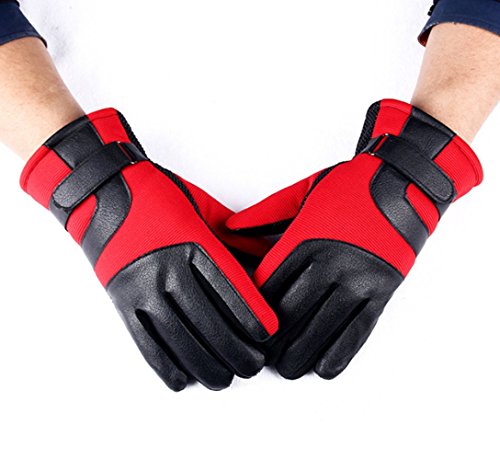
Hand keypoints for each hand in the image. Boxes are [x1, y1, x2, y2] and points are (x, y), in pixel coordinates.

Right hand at [20, 109, 277, 390]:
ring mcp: (142, 288)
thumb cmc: (160, 197)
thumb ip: (235, 236)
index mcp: (193, 242)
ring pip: (178, 337)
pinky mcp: (122, 302)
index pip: (230, 287)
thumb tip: (268, 257)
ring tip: (225, 378)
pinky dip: (164, 364)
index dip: (251, 314)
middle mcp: (167, 268)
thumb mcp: (204, 207)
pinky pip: (144, 341)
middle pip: (208, 320)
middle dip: (236, 348)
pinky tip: (183, 379)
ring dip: (205, 364)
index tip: (269, 334)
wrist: (103, 192)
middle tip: (254, 365)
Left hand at [227, 99, 481, 379]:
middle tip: (260, 355)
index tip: (244, 322)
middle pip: (292, 311)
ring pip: (322, 327)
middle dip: (273, 338)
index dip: (254, 307)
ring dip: (302, 352)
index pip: (269, 283)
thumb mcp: (302, 191)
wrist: (403, 183)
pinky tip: (325, 367)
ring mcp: (358, 279)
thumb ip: (264, 213)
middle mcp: (331, 263)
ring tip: (287, 368)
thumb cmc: (349, 186)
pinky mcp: (382, 291)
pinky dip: (340, 352)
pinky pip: (358, 330)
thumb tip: (230, 227)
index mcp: (305, 238)